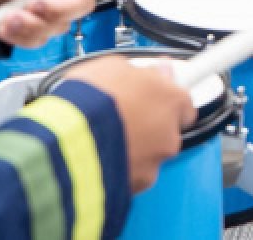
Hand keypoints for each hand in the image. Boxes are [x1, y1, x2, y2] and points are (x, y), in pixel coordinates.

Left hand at [0, 0, 120, 47]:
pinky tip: (8, 22)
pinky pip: (41, 39)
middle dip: (58, 7)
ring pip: (61, 26)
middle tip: (36, 2)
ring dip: (33, 22)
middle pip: (84, 7)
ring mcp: (52, 10)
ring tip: (12, 13)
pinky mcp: (37, 28)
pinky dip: (21, 33)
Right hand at [61, 54, 197, 192]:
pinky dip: (120, 167)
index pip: (184, 101)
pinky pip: (131, 174)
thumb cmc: (92, 99)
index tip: (154, 94)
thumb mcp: (115, 66)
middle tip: (124, 114)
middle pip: (168, 129)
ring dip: (134, 147)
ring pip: (150, 154)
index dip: (165, 97)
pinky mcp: (134, 186)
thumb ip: (140, 72)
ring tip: (105, 136)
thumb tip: (150, 72)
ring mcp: (153, 163)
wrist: (68, 140)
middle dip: (150, 123)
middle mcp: (170, 134)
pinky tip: (99, 156)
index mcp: (172, 100)